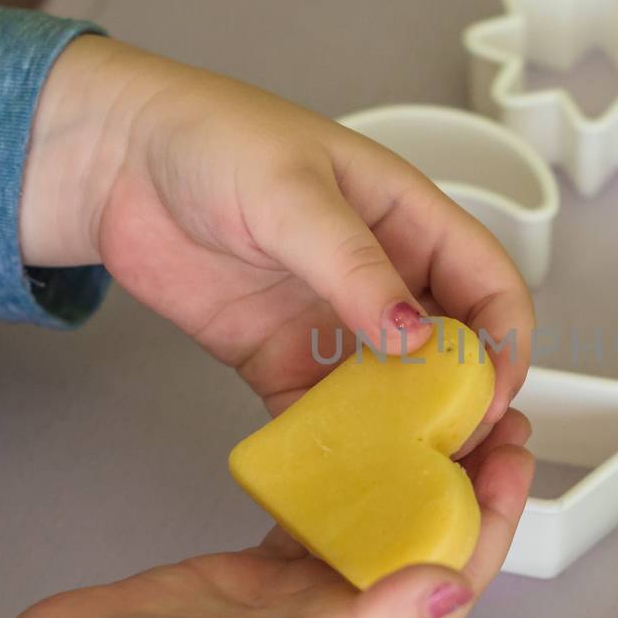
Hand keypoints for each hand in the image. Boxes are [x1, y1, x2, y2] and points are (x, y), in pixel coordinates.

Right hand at [0, 413, 533, 617]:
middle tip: (486, 410)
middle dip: (466, 479)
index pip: (456, 574)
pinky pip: (318, 510)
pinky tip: (350, 438)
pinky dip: (343, 472)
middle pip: (428, 539)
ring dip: (413, 469)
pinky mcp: (257, 569)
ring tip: (433, 410)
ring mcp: (300, 596)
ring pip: (378, 519)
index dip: (493, 513)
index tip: (510, 449)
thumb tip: (451, 584)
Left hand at [19, 35, 534, 431]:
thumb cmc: (210, 139)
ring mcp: (333, 323)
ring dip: (412, 435)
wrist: (111, 161)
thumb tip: (415, 338)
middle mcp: (384, 277)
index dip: (506, 341)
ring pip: (397, 392)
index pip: (490, 285)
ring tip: (417, 478)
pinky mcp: (281, 359)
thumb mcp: (293, 193)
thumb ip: (353, 265)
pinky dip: (340, 448)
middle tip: (462, 451)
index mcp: (410, 221)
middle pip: (455, 352)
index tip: (495, 393)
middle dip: (469, 403)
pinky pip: (326, 415)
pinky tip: (342, 475)